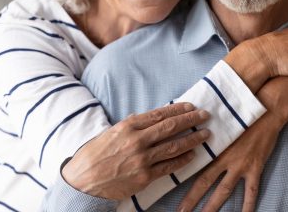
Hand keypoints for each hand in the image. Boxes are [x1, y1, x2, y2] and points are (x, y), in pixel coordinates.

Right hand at [62, 102, 209, 199]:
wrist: (82, 182)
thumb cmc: (95, 154)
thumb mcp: (111, 132)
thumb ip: (131, 125)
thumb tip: (148, 118)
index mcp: (129, 126)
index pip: (160, 114)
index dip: (178, 109)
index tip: (191, 106)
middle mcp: (137, 140)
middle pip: (170, 127)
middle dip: (191, 120)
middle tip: (205, 115)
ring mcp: (142, 159)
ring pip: (174, 146)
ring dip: (192, 139)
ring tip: (205, 134)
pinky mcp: (144, 177)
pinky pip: (168, 167)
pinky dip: (182, 160)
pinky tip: (193, 155)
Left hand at [178, 112, 279, 211]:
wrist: (266, 112)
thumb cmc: (241, 114)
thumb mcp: (221, 121)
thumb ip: (208, 133)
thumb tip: (191, 134)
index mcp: (215, 147)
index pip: (195, 169)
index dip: (185, 184)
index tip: (176, 196)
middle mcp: (225, 159)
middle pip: (205, 183)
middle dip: (193, 200)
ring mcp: (241, 165)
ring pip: (225, 190)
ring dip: (214, 206)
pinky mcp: (256, 167)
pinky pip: (252, 190)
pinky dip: (248, 205)